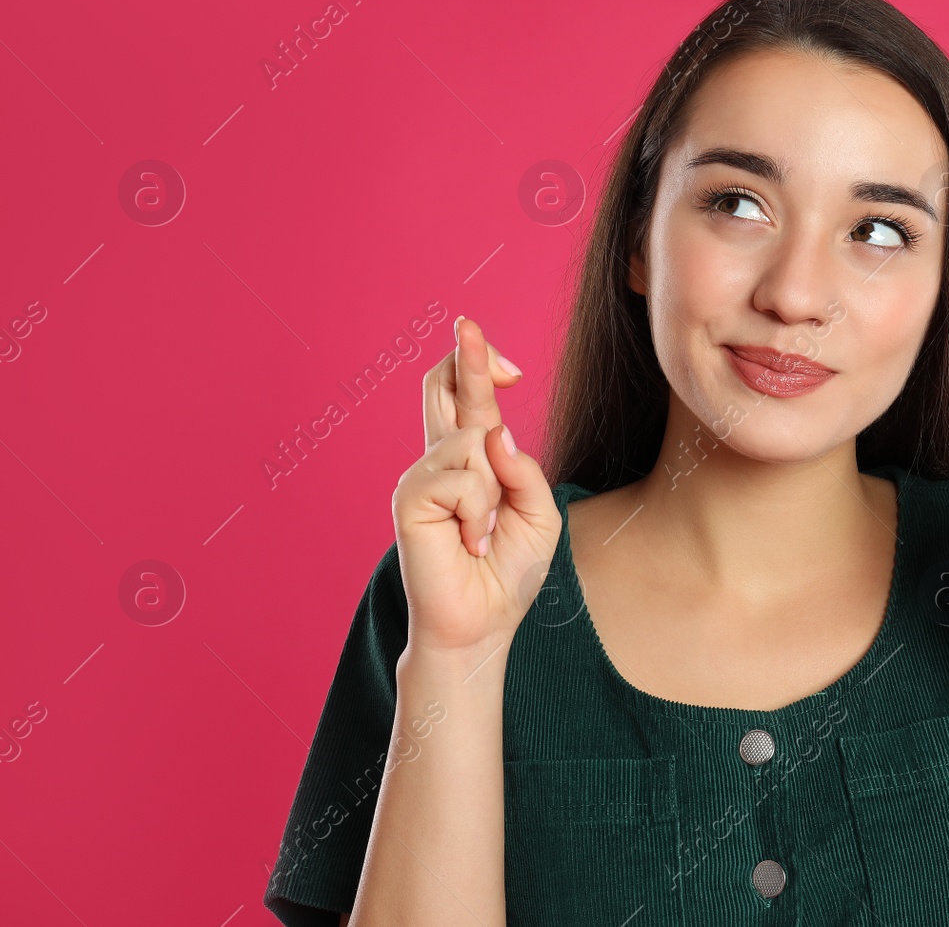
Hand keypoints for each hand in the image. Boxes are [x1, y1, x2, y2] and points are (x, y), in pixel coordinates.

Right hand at [391, 317, 560, 653]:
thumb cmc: (508, 570)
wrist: (483, 623)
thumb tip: (496, 432)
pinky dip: (477, 511)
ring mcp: (420, 477)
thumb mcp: (538, 514)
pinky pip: (461, 477)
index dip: (474, 363)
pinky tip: (469, 541)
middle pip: (443, 387)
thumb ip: (524, 470)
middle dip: (465, 357)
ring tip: (482, 533)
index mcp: (468, 460)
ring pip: (471, 439)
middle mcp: (439, 460)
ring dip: (491, 491)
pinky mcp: (410, 500)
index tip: (479, 335)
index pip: (465, 397)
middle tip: (469, 325)